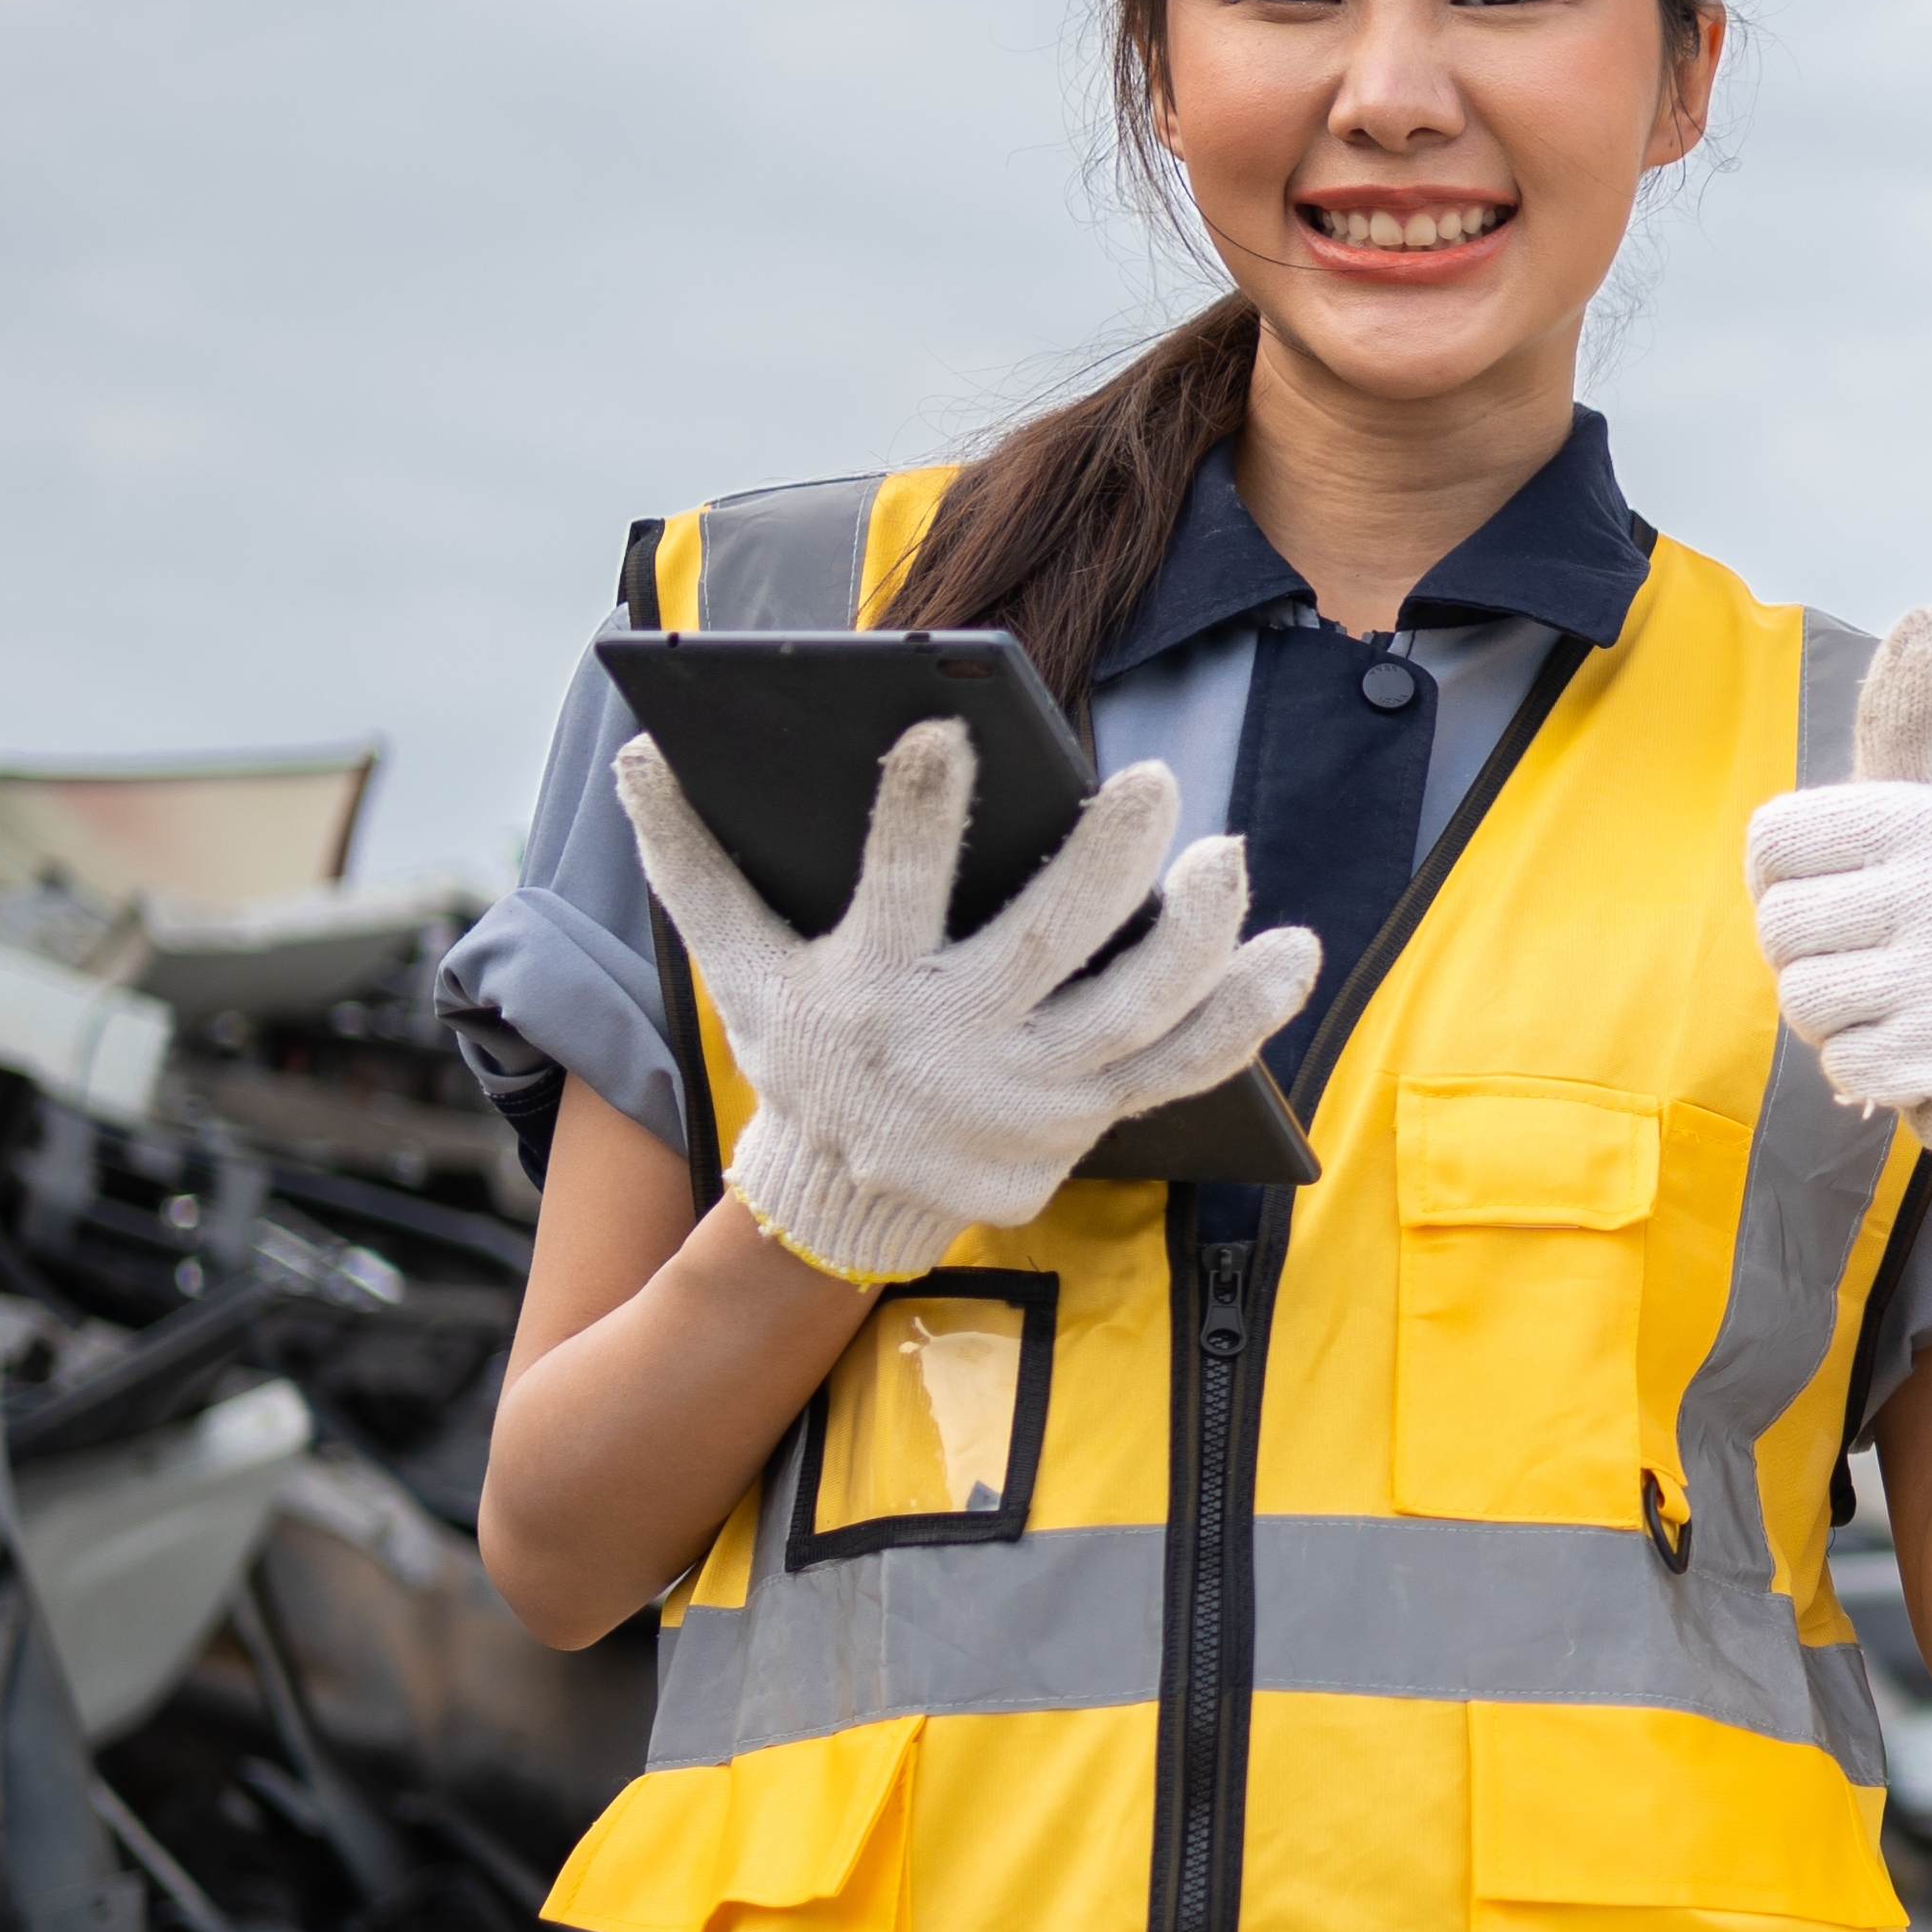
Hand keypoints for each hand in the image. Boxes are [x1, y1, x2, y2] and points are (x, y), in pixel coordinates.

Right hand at [610, 721, 1316, 1284]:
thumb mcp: (734, 967)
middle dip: (1104, 864)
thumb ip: (693, 861)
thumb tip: (640, 751)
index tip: (946, 731)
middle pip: (1051, 944)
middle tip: (1153, 785)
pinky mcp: (1096, 1113)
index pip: (897, 888)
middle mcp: (962, 1039)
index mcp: (872, 987)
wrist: (846, 1199)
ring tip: (1222, 856)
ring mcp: (1040, 1083)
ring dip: (1193, 934)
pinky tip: (1292, 953)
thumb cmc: (803, 1052)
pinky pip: (1188, 1066)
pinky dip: (1248, 1016)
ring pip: (1138, 1005)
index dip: (920, 815)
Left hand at [1747, 606, 1931, 1151]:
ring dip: (1835, 1019)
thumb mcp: (1928, 811)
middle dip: (1807, 959)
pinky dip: (1868, 1072)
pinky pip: (1843, 1065)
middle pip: (1778, 928)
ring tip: (1895, 1004)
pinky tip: (1920, 1050)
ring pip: (1804, 999)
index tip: (1837, 894)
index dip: (1781, 882)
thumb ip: (1908, 719)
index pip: (1771, 842)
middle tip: (1872, 962)